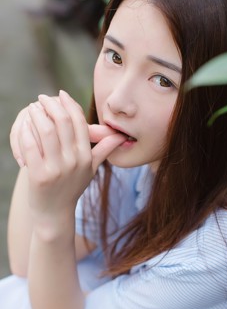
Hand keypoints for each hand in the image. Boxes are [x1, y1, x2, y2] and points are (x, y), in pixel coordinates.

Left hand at [10, 90, 125, 220]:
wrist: (55, 214)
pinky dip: (26, 131)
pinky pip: (31, 146)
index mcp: (86, 157)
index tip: (61, 94)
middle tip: (42, 98)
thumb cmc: (72, 188)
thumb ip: (104, 150)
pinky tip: (24, 125)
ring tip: (33, 108)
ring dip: (37, 114)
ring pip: (46, 131)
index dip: (69, 104)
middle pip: (63, 123)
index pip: (80, 123)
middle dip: (51, 105)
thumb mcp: (90, 169)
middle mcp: (74, 162)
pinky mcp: (39, 176)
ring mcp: (56, 169)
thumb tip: (121, 136)